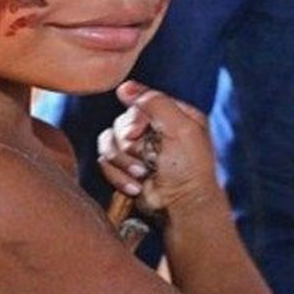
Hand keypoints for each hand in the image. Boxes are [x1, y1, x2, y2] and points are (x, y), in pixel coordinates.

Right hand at [96, 80, 218, 215]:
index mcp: (173, 115)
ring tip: (141, 173)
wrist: (182, 207)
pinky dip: (118, 175)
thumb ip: (155, 102)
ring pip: (108, 141)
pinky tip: (137, 185)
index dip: (135, 117)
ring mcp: (139, 150)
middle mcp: (155, 129)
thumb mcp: (180, 128)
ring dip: (123, 161)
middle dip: (129, 143)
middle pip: (120, 121)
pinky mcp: (125, 168)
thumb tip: (125, 87)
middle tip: (146, 156)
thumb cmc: (189, 169)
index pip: (140, 101)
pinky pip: (104, 162)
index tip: (137, 131)